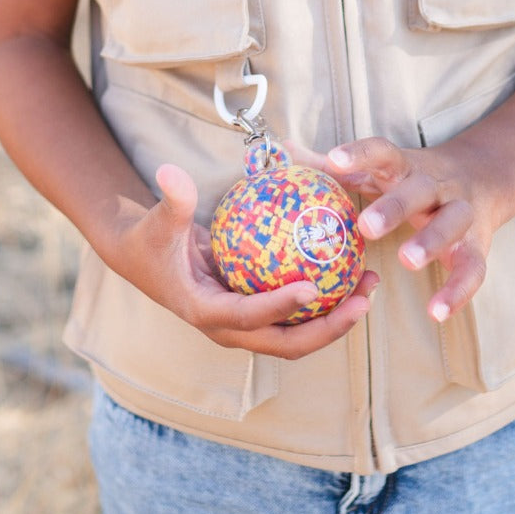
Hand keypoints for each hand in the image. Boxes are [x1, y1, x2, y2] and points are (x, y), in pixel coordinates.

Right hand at [105, 163, 376, 360]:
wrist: (144, 259)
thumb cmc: (153, 239)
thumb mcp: (159, 220)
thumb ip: (172, 199)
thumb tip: (171, 171)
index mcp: (206, 313)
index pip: (249, 316)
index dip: (282, 306)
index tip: (313, 286)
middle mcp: (231, 329)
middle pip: (288, 342)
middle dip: (330, 327)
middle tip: (363, 298)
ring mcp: (247, 326)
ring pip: (299, 334)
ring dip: (337, 317)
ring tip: (370, 285)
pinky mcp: (258, 315)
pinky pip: (298, 315)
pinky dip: (326, 300)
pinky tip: (351, 269)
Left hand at [308, 137, 503, 323]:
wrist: (483, 177)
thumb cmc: (410, 178)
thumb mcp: (377, 168)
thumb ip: (332, 167)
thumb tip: (283, 154)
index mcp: (405, 165)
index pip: (383, 151)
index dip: (359, 154)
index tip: (332, 161)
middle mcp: (435, 184)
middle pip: (419, 190)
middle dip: (394, 206)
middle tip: (366, 227)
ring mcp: (461, 212)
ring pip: (451, 223)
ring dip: (430, 240)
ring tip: (406, 261)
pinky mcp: (478, 245)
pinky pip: (473, 269)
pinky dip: (458, 291)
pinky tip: (436, 313)